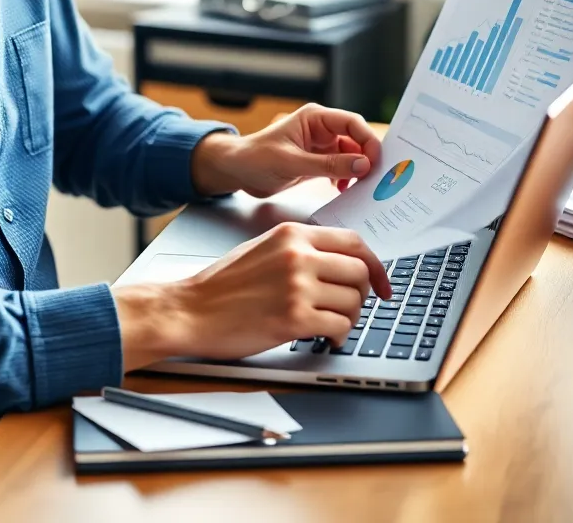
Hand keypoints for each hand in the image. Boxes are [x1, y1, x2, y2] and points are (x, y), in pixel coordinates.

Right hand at [113, 221, 391, 368]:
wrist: (191, 309)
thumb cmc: (223, 285)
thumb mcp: (264, 249)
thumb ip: (301, 250)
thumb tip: (341, 262)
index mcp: (292, 234)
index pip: (354, 242)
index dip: (374, 266)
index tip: (381, 284)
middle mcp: (299, 255)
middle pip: (360, 272)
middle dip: (361, 295)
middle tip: (347, 308)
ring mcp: (297, 286)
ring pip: (354, 301)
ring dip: (348, 318)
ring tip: (328, 324)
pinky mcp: (294, 318)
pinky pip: (340, 326)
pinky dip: (338, 336)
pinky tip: (323, 338)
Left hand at [191, 103, 382, 198]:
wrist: (237, 171)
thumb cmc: (256, 158)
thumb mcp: (292, 162)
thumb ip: (328, 165)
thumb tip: (363, 165)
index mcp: (315, 118)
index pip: (352, 123)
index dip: (368, 141)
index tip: (376, 162)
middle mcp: (321, 129)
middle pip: (356, 139)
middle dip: (366, 158)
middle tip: (374, 179)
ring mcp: (320, 146)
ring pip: (351, 155)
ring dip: (357, 170)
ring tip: (359, 188)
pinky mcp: (318, 161)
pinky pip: (341, 167)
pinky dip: (346, 178)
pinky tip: (342, 190)